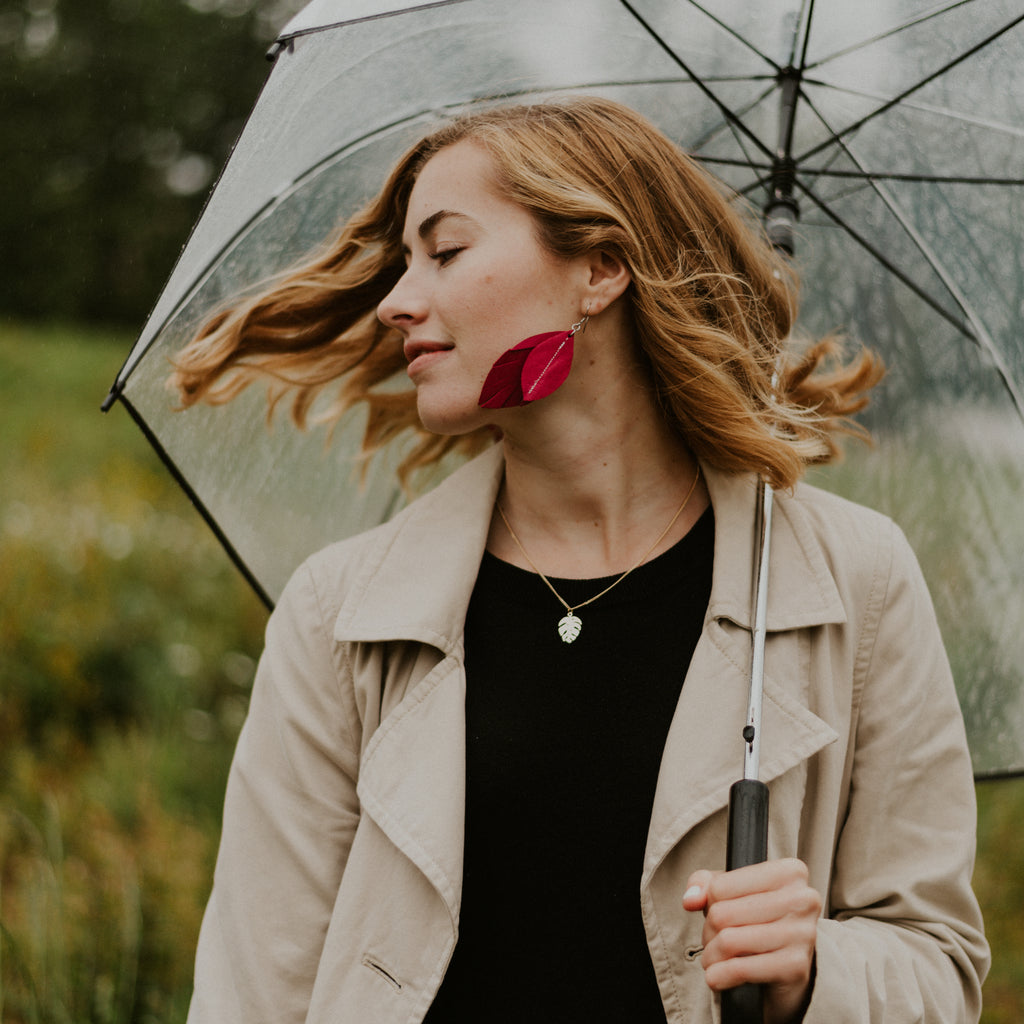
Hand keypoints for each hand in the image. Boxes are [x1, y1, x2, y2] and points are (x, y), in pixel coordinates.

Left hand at [683, 858, 820, 1023]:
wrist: (790, 968)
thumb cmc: (759, 920)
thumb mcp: (732, 891)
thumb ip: (705, 884)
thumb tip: (691, 899)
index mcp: (789, 871)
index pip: (721, 886)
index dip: (710, 902)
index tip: (719, 910)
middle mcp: (802, 899)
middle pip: (722, 914)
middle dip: (709, 930)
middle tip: (714, 939)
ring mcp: (802, 933)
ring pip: (728, 941)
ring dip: (712, 954)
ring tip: (716, 957)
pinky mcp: (796, 966)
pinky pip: (740, 969)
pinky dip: (720, 975)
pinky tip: (719, 976)